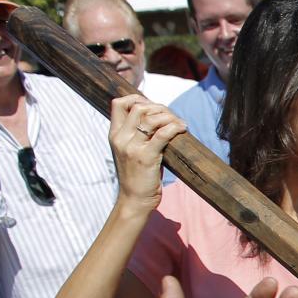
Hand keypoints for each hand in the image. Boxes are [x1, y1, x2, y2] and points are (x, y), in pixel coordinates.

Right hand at [107, 95, 184, 210]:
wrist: (134, 199)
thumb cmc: (136, 175)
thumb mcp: (129, 150)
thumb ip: (134, 134)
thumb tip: (154, 116)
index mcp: (114, 135)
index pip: (118, 103)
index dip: (137, 98)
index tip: (153, 106)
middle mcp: (121, 138)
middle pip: (139, 107)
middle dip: (159, 107)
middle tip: (171, 117)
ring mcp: (132, 147)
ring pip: (151, 118)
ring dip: (169, 116)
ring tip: (179, 123)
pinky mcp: (146, 157)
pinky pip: (163, 134)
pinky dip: (175, 127)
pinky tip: (183, 128)